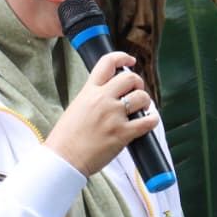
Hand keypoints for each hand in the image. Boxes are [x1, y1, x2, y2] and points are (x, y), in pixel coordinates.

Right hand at [44, 50, 158, 175]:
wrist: (63, 159)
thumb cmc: (65, 139)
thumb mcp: (75, 109)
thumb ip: (92, 99)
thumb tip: (109, 96)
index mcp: (88, 92)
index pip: (107, 63)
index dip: (122, 58)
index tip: (130, 61)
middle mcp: (102, 99)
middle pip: (130, 78)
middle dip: (138, 83)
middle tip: (136, 92)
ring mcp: (113, 116)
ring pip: (142, 97)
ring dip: (145, 102)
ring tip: (141, 109)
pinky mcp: (122, 133)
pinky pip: (148, 121)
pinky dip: (152, 120)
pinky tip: (149, 121)